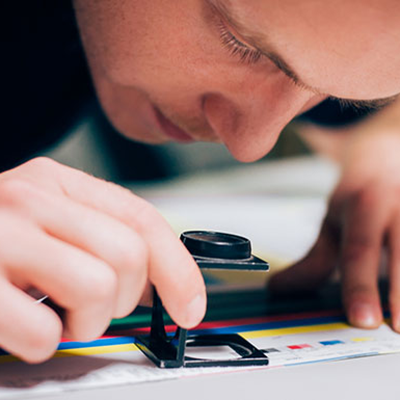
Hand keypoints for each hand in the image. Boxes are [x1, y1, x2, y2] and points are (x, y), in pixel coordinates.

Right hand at [0, 158, 205, 362]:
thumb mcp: (50, 222)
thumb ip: (101, 239)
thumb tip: (158, 283)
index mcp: (58, 183)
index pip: (142, 219)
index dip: (177, 267)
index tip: (190, 304)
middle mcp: (31, 198)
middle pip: (128, 255)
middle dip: (123, 298)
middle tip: (94, 306)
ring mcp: (0, 235)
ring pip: (98, 287)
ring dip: (87, 322)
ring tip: (58, 316)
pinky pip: (43, 330)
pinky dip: (44, 342)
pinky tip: (25, 325)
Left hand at [269, 131, 399, 331]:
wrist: (387, 160)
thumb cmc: (359, 198)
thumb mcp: (332, 224)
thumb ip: (314, 260)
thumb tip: (278, 289)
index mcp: (365, 207)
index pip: (359, 251)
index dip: (360, 286)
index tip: (362, 319)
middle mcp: (399, 208)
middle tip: (395, 330)